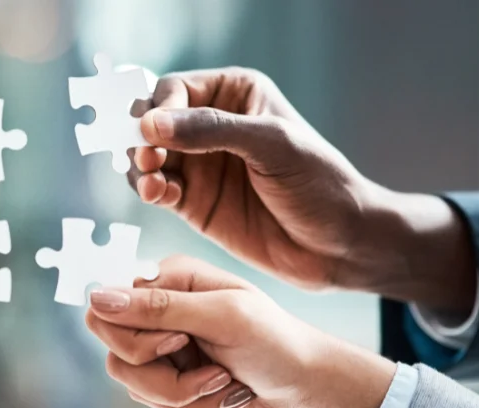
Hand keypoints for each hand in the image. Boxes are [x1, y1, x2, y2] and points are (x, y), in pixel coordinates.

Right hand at [86, 256, 395, 407]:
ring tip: (222, 385)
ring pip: (129, 378)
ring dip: (180, 395)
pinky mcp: (168, 376)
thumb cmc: (275, 342)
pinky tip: (221, 394)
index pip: (108, 304)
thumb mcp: (221, 317)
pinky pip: (148, 398)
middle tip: (208, 371)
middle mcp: (159, 308)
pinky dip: (188, 406)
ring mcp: (161, 345)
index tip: (182, 342)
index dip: (138, 334)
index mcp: (169, 277)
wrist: (307, 388)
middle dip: (160, 373)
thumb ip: (158, 308)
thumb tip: (97, 296)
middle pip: (113, 346)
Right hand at [131, 67, 475, 310]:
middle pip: (152, 121)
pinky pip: (156, 189)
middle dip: (141, 137)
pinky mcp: (192, 201)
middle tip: (148, 158)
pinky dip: (149, 190)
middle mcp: (209, 126)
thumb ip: (211, 130)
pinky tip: (158, 195)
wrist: (338, 245)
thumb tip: (152, 124)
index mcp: (234, 95)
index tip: (153, 130)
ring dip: (140, 165)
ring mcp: (198, 165)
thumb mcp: (272, 144)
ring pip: (146, 156)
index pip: (176, 90)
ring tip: (151, 181)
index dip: (159, 107)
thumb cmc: (320, 184)